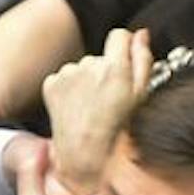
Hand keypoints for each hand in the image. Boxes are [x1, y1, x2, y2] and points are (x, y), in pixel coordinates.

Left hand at [41, 28, 151, 194]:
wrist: (84, 160)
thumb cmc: (118, 134)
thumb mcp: (141, 97)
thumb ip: (142, 60)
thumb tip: (140, 34)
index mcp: (114, 67)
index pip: (119, 35)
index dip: (124, 48)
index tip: (124, 65)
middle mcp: (88, 65)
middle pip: (100, 56)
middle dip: (105, 71)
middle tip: (109, 101)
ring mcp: (66, 75)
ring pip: (81, 68)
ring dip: (86, 82)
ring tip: (92, 109)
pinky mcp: (51, 85)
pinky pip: (64, 78)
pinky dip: (69, 90)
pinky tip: (77, 110)